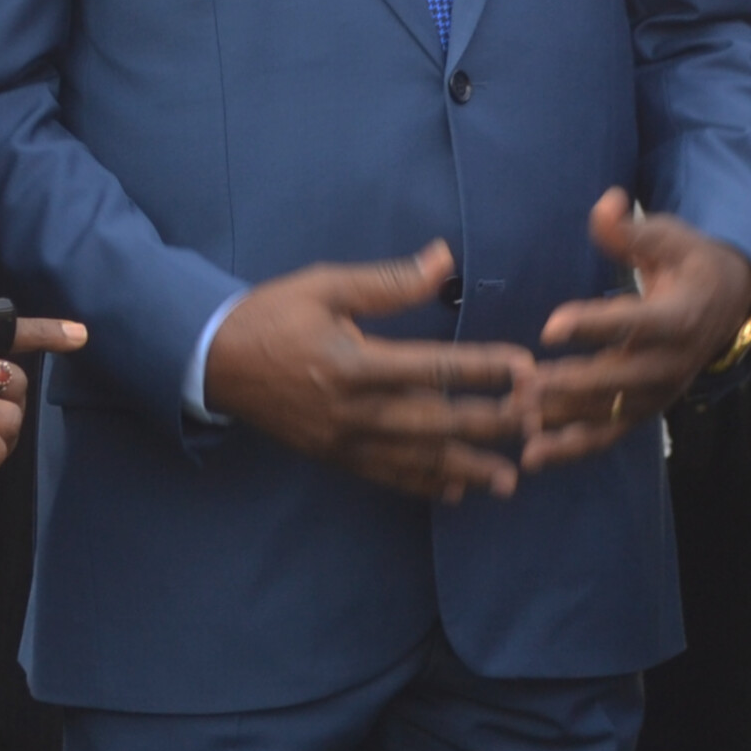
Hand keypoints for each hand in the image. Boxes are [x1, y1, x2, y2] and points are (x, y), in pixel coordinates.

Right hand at [203, 241, 535, 503]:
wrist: (215, 363)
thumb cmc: (273, 316)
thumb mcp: (326, 286)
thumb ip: (387, 282)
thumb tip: (443, 259)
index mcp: (352, 363)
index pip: (432, 367)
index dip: (482, 368)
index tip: (524, 368)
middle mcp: (351, 410)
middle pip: (433, 423)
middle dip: (487, 425)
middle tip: (534, 425)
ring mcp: (342, 440)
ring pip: (414, 459)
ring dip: (465, 468)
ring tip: (509, 479)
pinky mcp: (333, 456)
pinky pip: (385, 475)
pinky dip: (422, 484)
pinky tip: (455, 491)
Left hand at [518, 190, 750, 471]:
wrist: (726, 305)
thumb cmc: (688, 263)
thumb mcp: (669, 237)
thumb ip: (631, 231)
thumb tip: (604, 205)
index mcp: (679, 318)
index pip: (635, 324)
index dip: (594, 325)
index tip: (551, 327)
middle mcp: (671, 364)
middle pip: (618, 379)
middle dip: (569, 385)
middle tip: (522, 385)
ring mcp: (657, 393)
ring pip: (608, 414)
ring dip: (562, 419)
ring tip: (518, 419)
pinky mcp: (643, 410)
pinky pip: (607, 435)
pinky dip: (571, 448)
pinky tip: (531, 456)